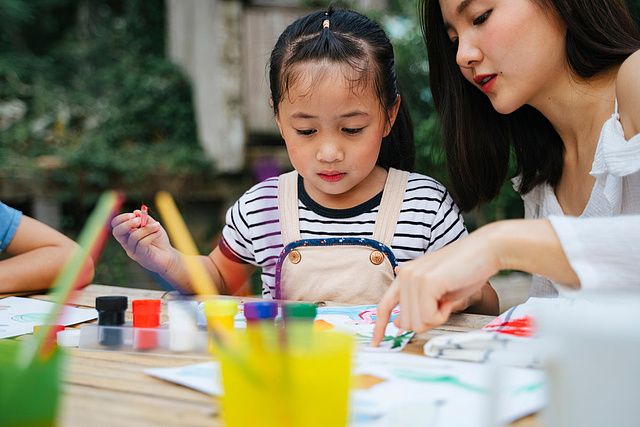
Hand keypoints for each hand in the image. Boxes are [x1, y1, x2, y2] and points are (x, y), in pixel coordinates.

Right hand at [111, 211, 177, 274]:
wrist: (168, 256)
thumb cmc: (159, 240)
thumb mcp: (153, 226)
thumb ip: (145, 219)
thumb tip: (136, 212)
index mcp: (127, 234)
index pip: (115, 225)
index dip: (122, 218)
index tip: (134, 215)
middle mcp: (127, 243)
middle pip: (117, 232)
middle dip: (127, 223)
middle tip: (140, 220)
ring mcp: (133, 250)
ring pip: (134, 236)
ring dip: (146, 228)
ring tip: (157, 226)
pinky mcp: (141, 256)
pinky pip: (142, 243)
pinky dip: (151, 235)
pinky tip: (158, 232)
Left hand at [371, 227, 499, 345]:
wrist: (486, 251)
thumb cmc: (465, 271)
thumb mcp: (436, 292)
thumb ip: (416, 305)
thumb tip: (399, 324)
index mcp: (405, 277)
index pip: (383, 306)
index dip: (378, 327)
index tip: (374, 344)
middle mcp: (404, 276)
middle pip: (406, 322)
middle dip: (427, 321)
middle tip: (444, 305)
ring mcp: (413, 278)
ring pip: (416, 323)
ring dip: (436, 318)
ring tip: (447, 299)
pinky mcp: (426, 282)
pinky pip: (428, 317)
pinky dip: (443, 315)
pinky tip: (450, 299)